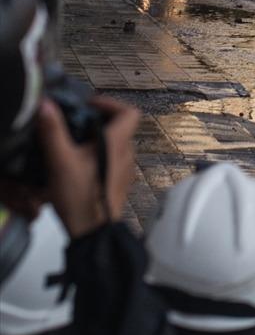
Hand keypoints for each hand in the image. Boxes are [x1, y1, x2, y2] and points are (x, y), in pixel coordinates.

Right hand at [36, 95, 139, 238]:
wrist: (92, 231)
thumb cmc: (80, 196)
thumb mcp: (60, 161)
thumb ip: (53, 131)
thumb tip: (46, 105)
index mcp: (118, 144)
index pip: (129, 112)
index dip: (110, 103)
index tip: (88, 104)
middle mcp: (127, 154)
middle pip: (121, 126)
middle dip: (98, 119)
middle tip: (74, 121)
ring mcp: (125, 170)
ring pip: (116, 144)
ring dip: (97, 138)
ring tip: (72, 141)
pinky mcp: (119, 182)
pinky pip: (112, 160)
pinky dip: (98, 154)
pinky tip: (77, 163)